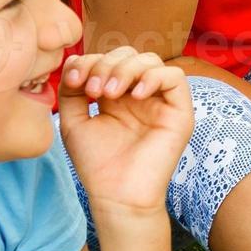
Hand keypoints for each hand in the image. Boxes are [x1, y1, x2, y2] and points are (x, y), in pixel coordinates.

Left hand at [59, 47, 192, 217]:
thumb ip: (71, 90)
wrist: (116, 197)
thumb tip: (74, 63)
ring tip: (110, 92)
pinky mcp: (179, 113)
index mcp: (117, 94)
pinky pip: (175, 78)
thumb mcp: (74, 121)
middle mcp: (139, 94)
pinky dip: (154, 78)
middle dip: (108, 64)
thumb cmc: (97, 164)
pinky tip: (135, 95)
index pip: (108, 59)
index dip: (91, 61)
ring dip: (126, 69)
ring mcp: (160, 102)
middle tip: (95, 90)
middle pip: (130, 54)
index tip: (75, 81)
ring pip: (151, 61)